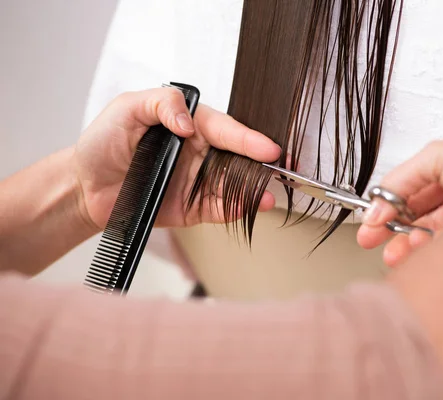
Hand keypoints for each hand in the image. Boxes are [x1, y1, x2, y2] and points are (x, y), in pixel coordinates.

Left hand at [74, 87, 280, 229]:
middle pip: (239, 158)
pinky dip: (233, 210)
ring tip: (264, 198)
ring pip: (233, 186)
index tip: (268, 148)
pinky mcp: (192, 207)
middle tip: (278, 172)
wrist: (84, 186)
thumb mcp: (128, 108)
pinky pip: (218, 209)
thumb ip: (162, 103)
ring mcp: (198, 181)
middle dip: (261, 166)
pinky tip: (245, 209)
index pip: (227, 129)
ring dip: (252, 192)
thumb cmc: (103, 143)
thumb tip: (187, 122)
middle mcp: (199, 153)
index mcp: (190, 126)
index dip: (249, 139)